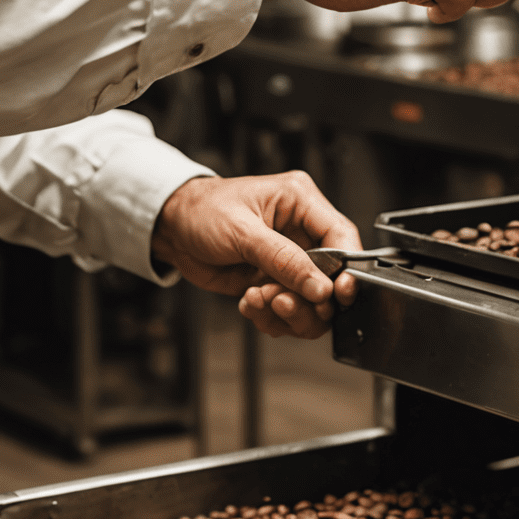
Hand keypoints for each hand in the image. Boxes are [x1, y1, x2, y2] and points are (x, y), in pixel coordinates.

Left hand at [151, 171, 360, 337]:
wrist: (171, 228)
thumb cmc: (202, 212)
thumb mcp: (243, 232)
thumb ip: (284, 260)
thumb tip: (321, 286)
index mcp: (301, 202)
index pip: (342, 236)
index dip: (346, 269)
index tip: (338, 293)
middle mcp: (301, 231)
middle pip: (332, 277)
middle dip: (309, 298)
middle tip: (281, 302)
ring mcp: (290, 260)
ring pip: (314, 302)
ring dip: (287, 311)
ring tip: (258, 300)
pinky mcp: (275, 282)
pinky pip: (290, 312)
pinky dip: (271, 317)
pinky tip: (249, 303)